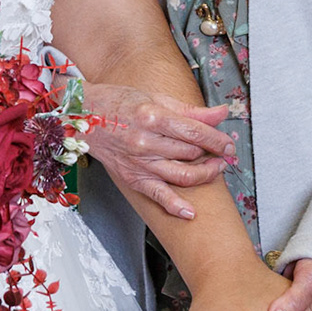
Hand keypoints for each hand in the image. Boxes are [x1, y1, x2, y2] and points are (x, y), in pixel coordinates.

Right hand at [82, 83, 231, 218]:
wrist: (82, 116)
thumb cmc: (118, 102)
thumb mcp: (155, 99)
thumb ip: (190, 110)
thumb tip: (221, 113)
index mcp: (153, 116)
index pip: (195, 132)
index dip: (217, 139)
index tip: (229, 143)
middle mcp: (146, 141)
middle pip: (191, 153)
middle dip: (213, 154)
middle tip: (224, 152)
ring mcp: (138, 162)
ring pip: (181, 175)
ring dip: (205, 175)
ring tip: (216, 169)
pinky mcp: (131, 177)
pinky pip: (157, 195)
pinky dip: (175, 206)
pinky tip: (190, 212)